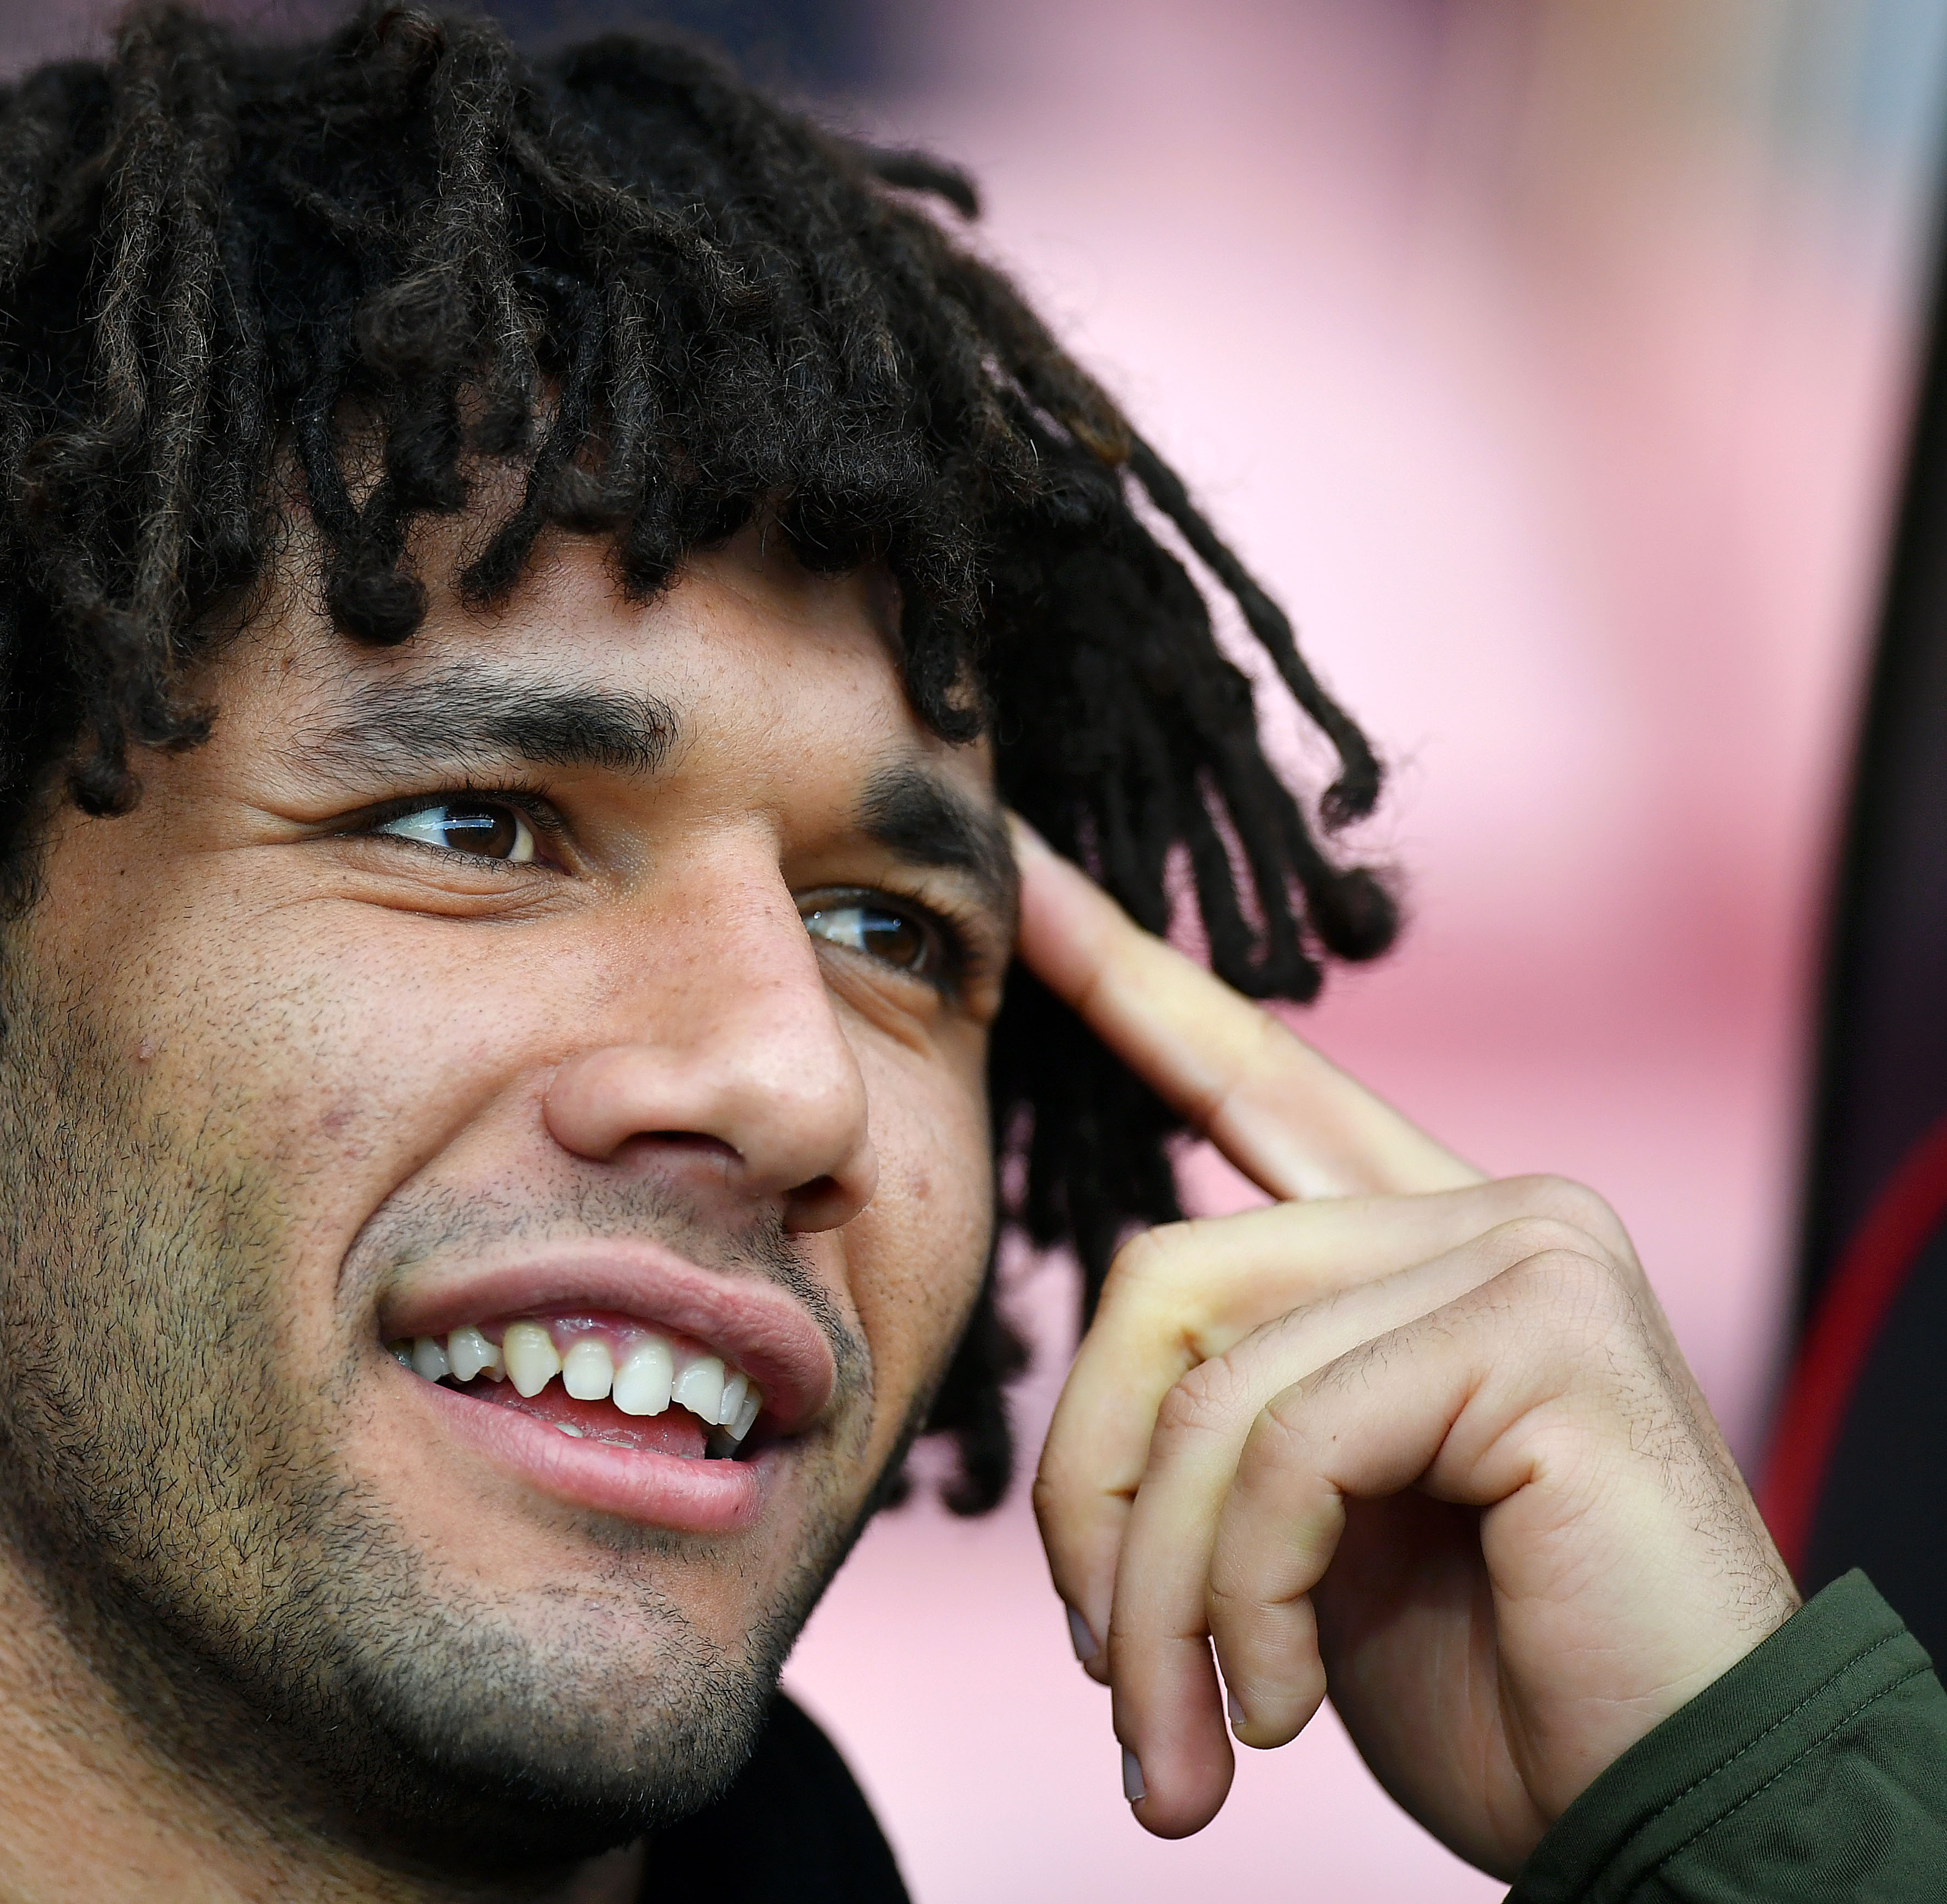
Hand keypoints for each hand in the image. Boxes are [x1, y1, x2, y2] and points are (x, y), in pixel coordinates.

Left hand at [1013, 819, 1798, 1877]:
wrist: (1664, 1809)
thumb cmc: (1490, 1682)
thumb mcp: (1307, 1519)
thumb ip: (1226, 1403)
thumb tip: (1096, 1368)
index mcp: (1424, 1240)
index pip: (1251, 1081)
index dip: (1131, 984)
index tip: (1027, 881)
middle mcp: (1490, 1210)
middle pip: (1158, 1279)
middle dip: (1094, 1493)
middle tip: (1110, 1668)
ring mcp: (1529, 1256)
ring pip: (1207, 1385)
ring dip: (1161, 1588)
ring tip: (1182, 1732)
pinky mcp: (1547, 1334)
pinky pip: (1288, 1444)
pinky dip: (1248, 1594)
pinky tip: (1284, 1701)